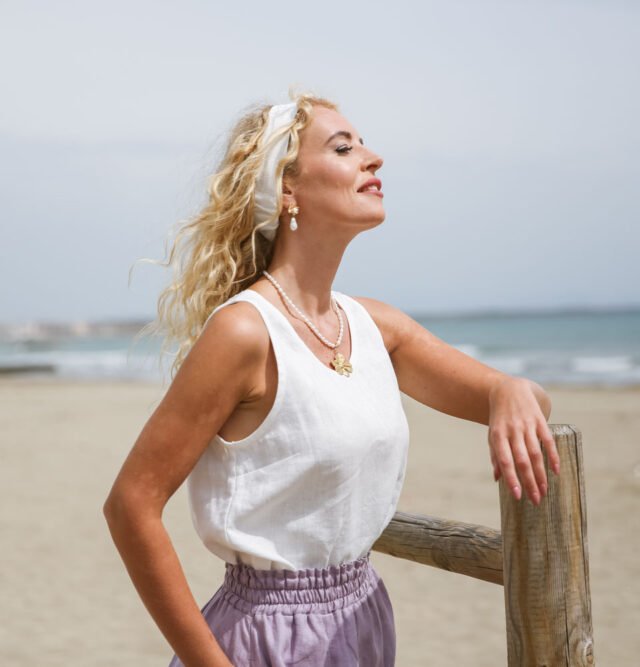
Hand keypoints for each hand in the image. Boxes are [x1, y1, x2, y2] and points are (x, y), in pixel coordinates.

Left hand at [487, 377, 559, 504]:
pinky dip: (553, 456)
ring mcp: (527, 425)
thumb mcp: (492, 434)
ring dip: (541, 474)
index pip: (505, 461)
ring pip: (536, 453)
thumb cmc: (499, 418)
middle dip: (530, 482)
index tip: (518, 497)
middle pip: (522, 461)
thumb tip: (498, 479)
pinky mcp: (539, 420)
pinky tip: (556, 471)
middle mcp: (512, 430)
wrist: (509, 390)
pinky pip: (548, 440)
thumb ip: (496, 456)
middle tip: (536, 501)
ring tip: (544, 491)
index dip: (512, 479)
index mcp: (498, 435)